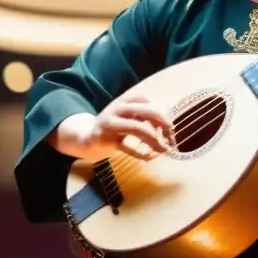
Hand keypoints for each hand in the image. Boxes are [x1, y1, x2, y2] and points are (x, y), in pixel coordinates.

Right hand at [58, 92, 175, 161]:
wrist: (86, 139)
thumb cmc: (114, 128)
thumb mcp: (128, 118)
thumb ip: (143, 118)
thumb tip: (168, 127)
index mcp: (123, 101)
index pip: (144, 99)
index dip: (159, 110)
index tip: (168, 124)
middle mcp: (116, 109)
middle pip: (143, 110)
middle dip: (160, 120)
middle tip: (171, 132)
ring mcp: (110, 124)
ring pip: (137, 128)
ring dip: (153, 140)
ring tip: (164, 149)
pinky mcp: (105, 140)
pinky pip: (127, 147)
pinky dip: (140, 153)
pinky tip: (149, 157)